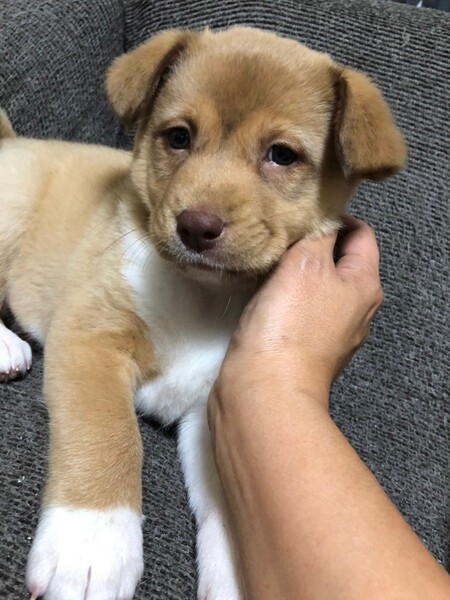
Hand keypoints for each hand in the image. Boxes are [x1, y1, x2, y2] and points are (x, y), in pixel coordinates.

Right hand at [219, 216, 382, 403]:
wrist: (264, 387)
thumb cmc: (289, 325)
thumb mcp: (306, 262)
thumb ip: (317, 233)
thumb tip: (321, 221)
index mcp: (364, 286)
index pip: (362, 235)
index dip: (335, 218)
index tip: (304, 215)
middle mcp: (355, 310)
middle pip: (338, 261)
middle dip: (311, 245)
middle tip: (281, 237)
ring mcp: (330, 331)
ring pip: (316, 286)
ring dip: (294, 271)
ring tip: (268, 262)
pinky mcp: (304, 346)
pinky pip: (299, 309)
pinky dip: (284, 296)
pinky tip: (263, 293)